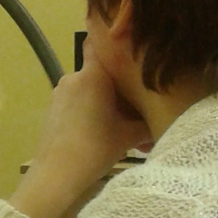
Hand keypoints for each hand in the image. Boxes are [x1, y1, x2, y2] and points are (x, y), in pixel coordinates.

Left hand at [10, 42, 151, 217]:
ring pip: (91, 89)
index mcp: (94, 75)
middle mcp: (74, 76)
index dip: (117, 42)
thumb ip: (148, 122)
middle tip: (138, 105)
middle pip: (102, 72)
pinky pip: (78, 102)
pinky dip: (92, 111)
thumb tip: (163, 120)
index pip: (102, 42)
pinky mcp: (53, 108)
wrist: (55, 175)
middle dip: (120, 86)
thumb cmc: (94, 149)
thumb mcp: (129, 135)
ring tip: (122, 126)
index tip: (133, 49)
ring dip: (106, 102)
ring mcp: (60, 92)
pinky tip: (103, 132)